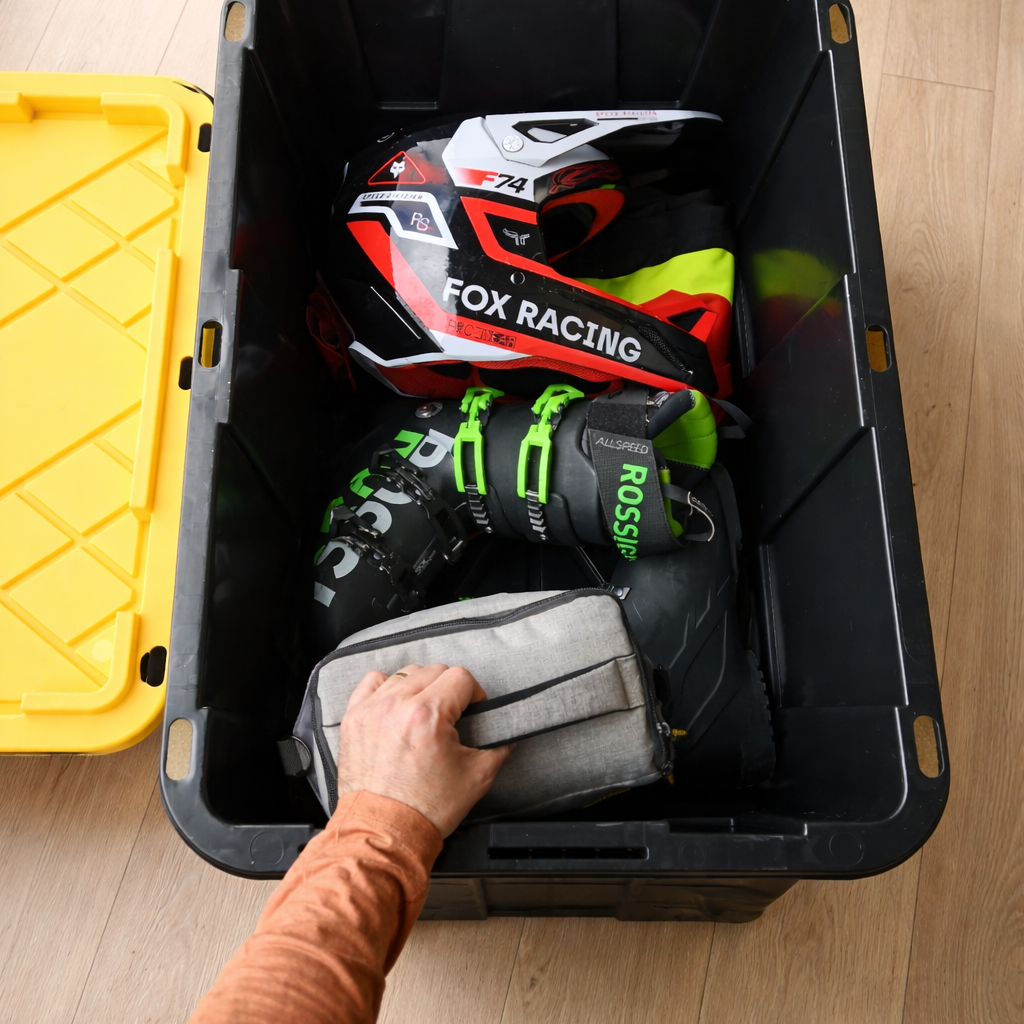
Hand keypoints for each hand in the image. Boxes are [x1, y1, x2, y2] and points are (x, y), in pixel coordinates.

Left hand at [335, 663, 512, 836]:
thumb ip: (499, 748)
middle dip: (449, 690)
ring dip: (421, 687)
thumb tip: (507, 733)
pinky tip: (396, 705)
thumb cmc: (425, 809)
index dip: (475, 693)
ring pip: (406, 673)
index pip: (461, 677)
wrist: (384, 831)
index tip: (474, 709)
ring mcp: (371, 710)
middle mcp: (397, 705)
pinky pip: (372, 681)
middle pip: (434, 670)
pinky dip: (387, 687)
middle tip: (452, 716)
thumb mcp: (477, 778)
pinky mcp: (353, 718)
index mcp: (428, 715)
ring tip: (424, 713)